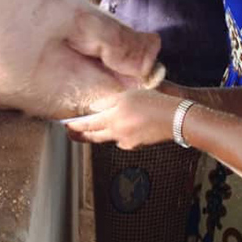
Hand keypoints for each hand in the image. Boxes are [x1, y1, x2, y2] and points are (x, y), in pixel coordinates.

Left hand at [63, 89, 180, 149]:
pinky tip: (129, 123)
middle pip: (94, 136)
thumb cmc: (153, 102)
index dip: (75, 126)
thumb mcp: (128, 95)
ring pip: (109, 137)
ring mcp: (127, 142)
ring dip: (104, 132)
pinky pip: (123, 139)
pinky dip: (121, 132)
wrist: (175, 118)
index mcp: (113, 119)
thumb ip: (109, 102)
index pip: (88, 125)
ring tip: (105, 122)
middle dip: (82, 135)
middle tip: (71, 133)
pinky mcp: (137, 145)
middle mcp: (117, 133)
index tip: (65, 126)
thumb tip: (94, 108)